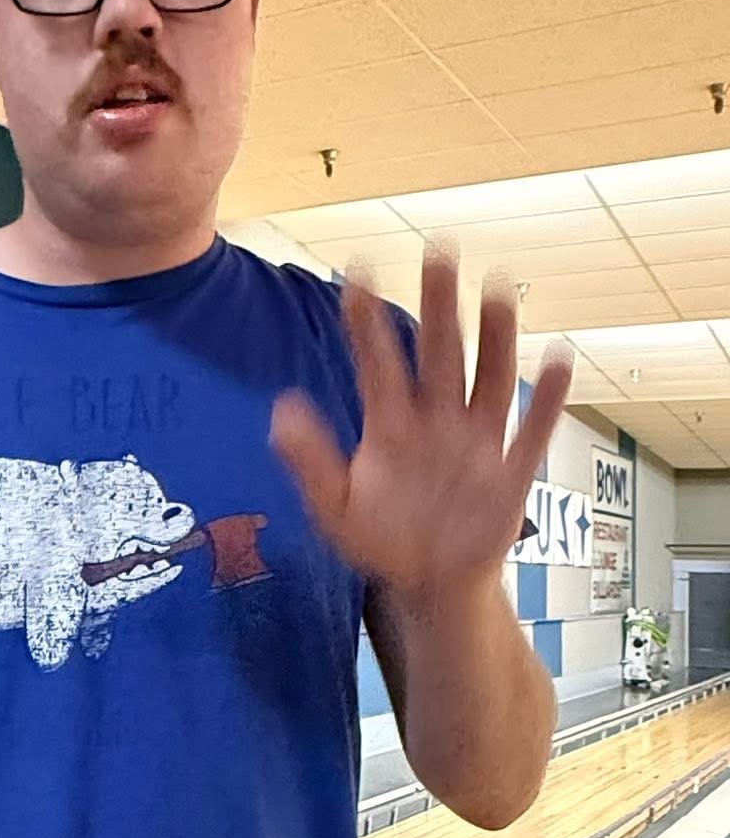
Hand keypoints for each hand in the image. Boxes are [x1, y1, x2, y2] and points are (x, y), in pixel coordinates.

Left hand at [272, 250, 571, 594]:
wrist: (430, 586)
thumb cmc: (382, 541)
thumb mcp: (334, 508)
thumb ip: (310, 461)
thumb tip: (278, 411)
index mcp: (391, 428)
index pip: (378, 366)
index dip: (368, 324)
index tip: (358, 274)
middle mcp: (437, 423)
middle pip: (440, 354)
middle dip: (440, 305)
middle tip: (439, 251)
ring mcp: (478, 445)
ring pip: (488, 380)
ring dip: (496, 337)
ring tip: (497, 288)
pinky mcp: (511, 476)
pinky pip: (532, 434)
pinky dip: (547, 401)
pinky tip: (558, 360)